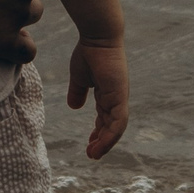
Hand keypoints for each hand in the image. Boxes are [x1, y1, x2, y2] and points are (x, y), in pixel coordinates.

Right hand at [68, 39, 128, 158]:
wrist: (97, 38)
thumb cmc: (89, 52)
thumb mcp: (79, 77)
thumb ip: (78, 92)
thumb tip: (74, 107)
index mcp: (108, 93)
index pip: (105, 118)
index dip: (98, 133)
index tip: (89, 144)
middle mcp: (116, 98)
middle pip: (111, 126)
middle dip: (102, 141)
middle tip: (92, 155)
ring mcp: (120, 98)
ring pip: (116, 128)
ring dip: (106, 143)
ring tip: (94, 154)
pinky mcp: (120, 97)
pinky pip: (118, 122)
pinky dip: (110, 135)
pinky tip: (100, 145)